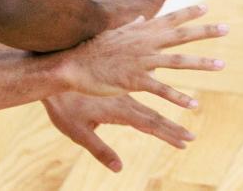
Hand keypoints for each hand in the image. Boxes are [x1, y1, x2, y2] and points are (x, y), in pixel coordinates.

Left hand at [42, 92, 192, 172]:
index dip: (168, 134)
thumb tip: (120, 168)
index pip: (149, 125)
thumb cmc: (62, 106)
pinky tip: (157, 77)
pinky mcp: (111, 83)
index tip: (186, 141)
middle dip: (172, 128)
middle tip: (190, 137)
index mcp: (118, 111)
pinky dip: (151, 86)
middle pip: (153, 116)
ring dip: (164, 112)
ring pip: (146, 102)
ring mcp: (118, 90)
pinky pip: (136, 86)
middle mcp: (123, 99)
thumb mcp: (78, 132)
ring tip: (180, 117)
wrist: (52, 74)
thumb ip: (99, 149)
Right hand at [56, 5, 226, 106]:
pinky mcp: (135, 80)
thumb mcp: (113, 32)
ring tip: (221, 64)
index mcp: (140, 31)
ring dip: (201, 63)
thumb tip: (140, 18)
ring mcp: (141, 61)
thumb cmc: (91, 48)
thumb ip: (131, 27)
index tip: (206, 7)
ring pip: (178, 62)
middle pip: (181, 35)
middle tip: (226, 28)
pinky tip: (193, 105)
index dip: (188, 12)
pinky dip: (178, 98)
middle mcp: (145, 42)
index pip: (169, 17)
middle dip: (205, 31)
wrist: (72, 63)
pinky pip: (162, 90)